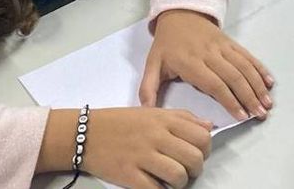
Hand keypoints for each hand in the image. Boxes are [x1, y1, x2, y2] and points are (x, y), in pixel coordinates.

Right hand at [38, 106, 211, 188]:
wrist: (84, 133)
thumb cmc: (120, 123)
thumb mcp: (153, 112)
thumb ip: (183, 118)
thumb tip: (209, 127)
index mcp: (164, 119)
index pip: (202, 136)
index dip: (206, 150)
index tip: (198, 154)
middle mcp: (156, 136)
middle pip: (194, 158)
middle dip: (196, 169)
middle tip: (187, 171)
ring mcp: (142, 156)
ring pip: (178, 176)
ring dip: (180, 183)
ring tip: (173, 181)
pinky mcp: (128, 174)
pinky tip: (156, 185)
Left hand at [140, 9, 273, 121]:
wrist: (179, 13)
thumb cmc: (166, 43)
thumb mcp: (153, 64)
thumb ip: (148, 88)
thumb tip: (146, 111)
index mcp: (191, 63)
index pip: (214, 84)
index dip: (229, 100)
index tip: (241, 116)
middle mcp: (210, 54)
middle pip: (234, 77)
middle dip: (249, 97)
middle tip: (260, 114)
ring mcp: (223, 47)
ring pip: (244, 67)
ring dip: (258, 85)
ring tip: (268, 103)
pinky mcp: (231, 42)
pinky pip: (247, 56)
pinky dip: (259, 68)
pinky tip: (269, 82)